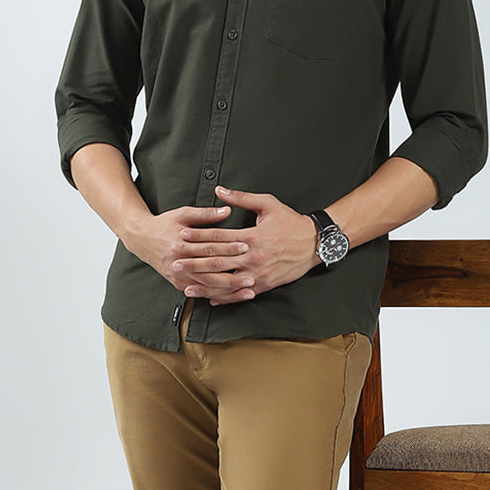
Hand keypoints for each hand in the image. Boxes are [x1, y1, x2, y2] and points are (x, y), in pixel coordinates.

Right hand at [123, 203, 257, 303]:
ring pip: (207, 285)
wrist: (142, 239)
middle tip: (253, 275)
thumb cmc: (164, 224)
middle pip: (210, 268)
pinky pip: (201, 293)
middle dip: (232, 272)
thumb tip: (228, 211)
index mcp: (180, 242)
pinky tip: (232, 297)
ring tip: (248, 290)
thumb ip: (206, 214)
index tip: (246, 245)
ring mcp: (178, 275)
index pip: (209, 245)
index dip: (228, 245)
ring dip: (229, 289)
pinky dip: (217, 296)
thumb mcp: (183, 213)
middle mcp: (179, 261)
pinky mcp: (178, 284)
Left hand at [171, 186, 319, 305]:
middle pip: (218, 262)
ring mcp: (258, 273)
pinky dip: (225, 297)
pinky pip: (241, 293)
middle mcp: (253, 257)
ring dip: (205, 285)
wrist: (314, 244)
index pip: (219, 237)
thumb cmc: (291, 222)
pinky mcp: (264, 285)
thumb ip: (241, 198)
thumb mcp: (268, 204)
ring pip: (226, 282)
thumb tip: (219, 190)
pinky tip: (210, 298)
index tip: (181, 235)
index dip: (198, 236)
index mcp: (252, 237)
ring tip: (187, 287)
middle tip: (175, 263)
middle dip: (194, 263)